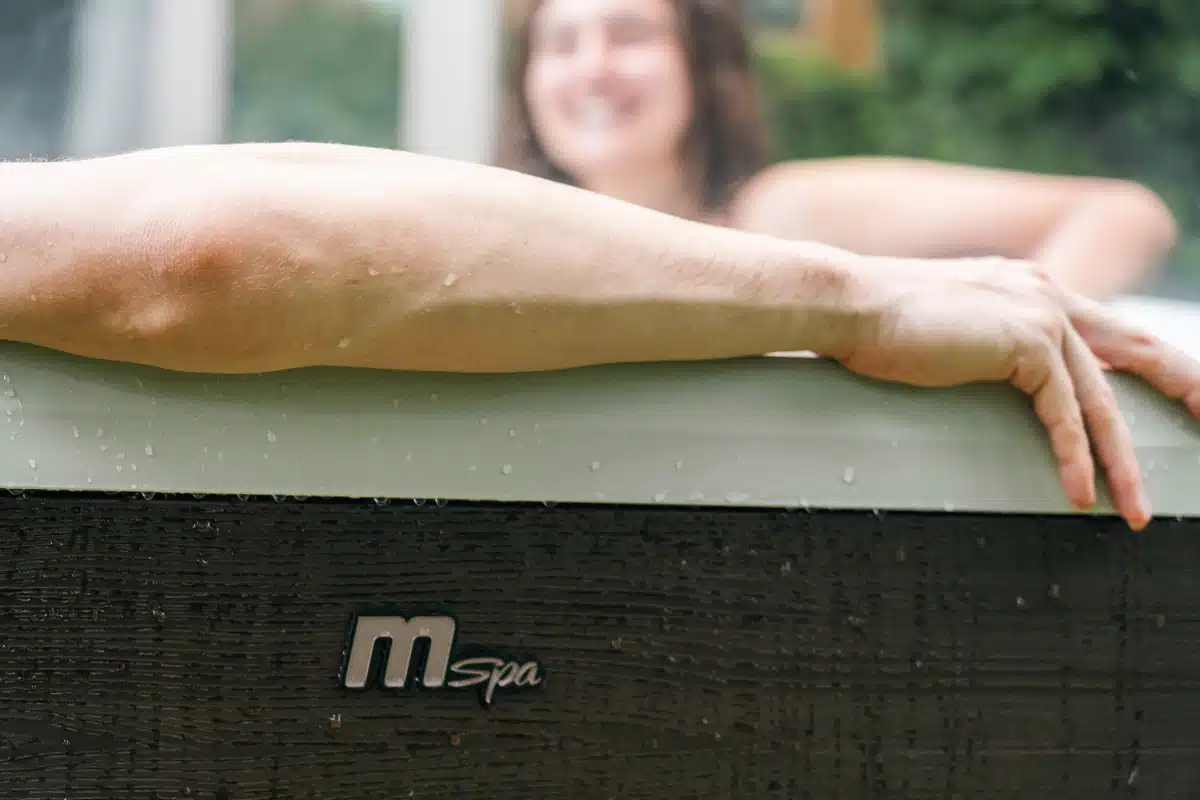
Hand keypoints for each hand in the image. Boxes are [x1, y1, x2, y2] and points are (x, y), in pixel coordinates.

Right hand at [837, 256, 1199, 530]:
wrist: (849, 302)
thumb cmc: (876, 321)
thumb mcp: (944, 327)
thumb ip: (978, 341)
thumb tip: (977, 369)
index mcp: (1029, 288)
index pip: (1105, 330)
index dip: (1148, 363)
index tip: (1177, 393)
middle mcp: (1045, 294)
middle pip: (1136, 351)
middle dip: (1185, 391)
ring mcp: (1040, 313)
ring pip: (1102, 400)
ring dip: (1123, 462)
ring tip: (1137, 510)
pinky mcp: (1026, 341)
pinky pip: (1066, 412)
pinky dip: (1076, 457)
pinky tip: (1079, 494)